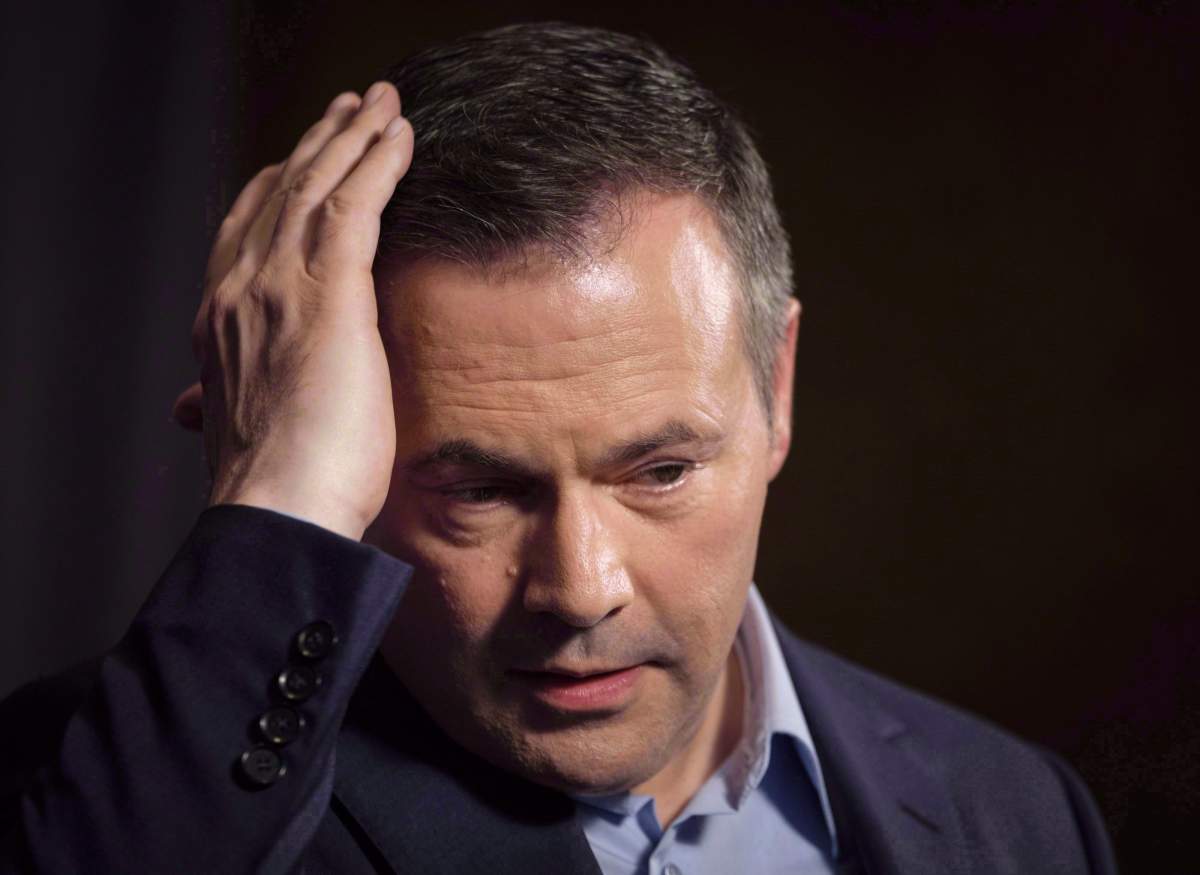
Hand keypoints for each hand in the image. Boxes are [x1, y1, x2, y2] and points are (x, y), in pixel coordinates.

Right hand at [171, 81, 413, 540]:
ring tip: (382, 104)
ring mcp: (281, 283)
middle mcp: (242, 288)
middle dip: (318, 145)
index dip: (277, 187)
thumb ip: (228, 397)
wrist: (280, 508)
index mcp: (223, 319)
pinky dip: (378, 162)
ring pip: (318, 185)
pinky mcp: (330, 290)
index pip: (248, 230)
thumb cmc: (277, 486)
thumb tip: (192, 406)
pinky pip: (356, 203)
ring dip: (353, 137)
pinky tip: (401, 136)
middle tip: (350, 109)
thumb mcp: (245, 426)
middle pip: (282, 192)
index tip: (302, 161)